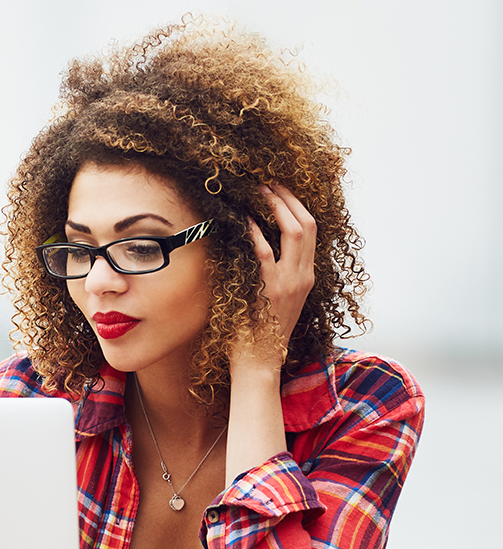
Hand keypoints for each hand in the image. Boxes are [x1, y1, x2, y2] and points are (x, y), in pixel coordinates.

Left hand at [231, 183, 316, 368]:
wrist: (258, 362)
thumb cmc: (260, 331)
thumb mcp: (277, 298)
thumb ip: (276, 272)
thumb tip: (259, 243)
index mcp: (307, 276)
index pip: (311, 231)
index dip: (297, 206)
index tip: (280, 190)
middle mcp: (303, 276)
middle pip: (308, 224)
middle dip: (289, 198)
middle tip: (269, 182)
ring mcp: (289, 282)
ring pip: (294, 231)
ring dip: (276, 206)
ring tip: (259, 191)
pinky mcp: (270, 289)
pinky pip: (264, 252)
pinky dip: (254, 231)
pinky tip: (243, 219)